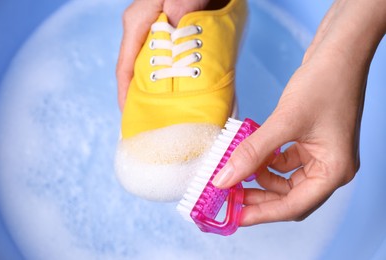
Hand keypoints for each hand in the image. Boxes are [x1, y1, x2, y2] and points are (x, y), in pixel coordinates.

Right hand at [116, 0, 209, 110]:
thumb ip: (181, 6)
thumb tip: (174, 31)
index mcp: (138, 21)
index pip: (125, 66)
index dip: (126, 94)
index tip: (131, 116)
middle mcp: (142, 28)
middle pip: (135, 70)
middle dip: (141, 97)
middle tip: (151, 121)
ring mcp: (153, 31)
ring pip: (149, 66)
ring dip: (156, 89)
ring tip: (164, 112)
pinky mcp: (167, 32)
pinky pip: (163, 59)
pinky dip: (169, 76)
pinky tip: (178, 90)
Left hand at [212, 0, 384, 225]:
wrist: (338, 50)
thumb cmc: (325, 83)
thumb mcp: (284, 121)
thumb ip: (252, 152)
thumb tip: (223, 179)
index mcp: (333, 171)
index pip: (293, 206)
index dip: (260, 214)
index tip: (233, 216)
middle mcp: (329, 167)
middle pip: (288, 196)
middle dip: (257, 197)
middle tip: (228, 196)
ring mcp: (319, 154)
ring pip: (283, 179)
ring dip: (259, 177)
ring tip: (234, 172)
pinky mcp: (309, 141)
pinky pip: (283, 161)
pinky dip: (265, 160)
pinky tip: (250, 153)